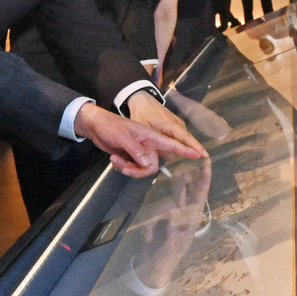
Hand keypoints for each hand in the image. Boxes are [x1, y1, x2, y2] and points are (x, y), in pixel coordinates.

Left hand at [74, 102, 205, 178]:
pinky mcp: (131, 157)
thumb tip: (148, 164)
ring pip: (142, 169)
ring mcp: (139, 152)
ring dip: (129, 169)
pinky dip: (124, 168)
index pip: (172, 143)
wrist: (95, 126)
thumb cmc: (111, 125)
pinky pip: (133, 168)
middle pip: (153, 165)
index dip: (186, 149)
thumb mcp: (122, 136)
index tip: (200, 154)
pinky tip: (114, 160)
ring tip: (115, 160)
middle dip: (139, 170)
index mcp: (150, 135)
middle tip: (124, 167)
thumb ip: (136, 150)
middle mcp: (148, 145)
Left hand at [125, 90, 205, 158]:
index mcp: (170, 124)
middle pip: (184, 143)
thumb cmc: (143, 114)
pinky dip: (172, 142)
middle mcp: (178, 124)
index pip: (185, 137)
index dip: (195, 146)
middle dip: (176, 151)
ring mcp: (179, 124)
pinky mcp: (178, 125)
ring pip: (180, 142)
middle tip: (159, 150)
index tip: (203, 154)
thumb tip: (165, 156)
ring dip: (172, 147)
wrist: (143, 100)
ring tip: (157, 144)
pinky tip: (161, 142)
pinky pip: (179, 138)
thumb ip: (154, 143)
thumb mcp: (145, 130)